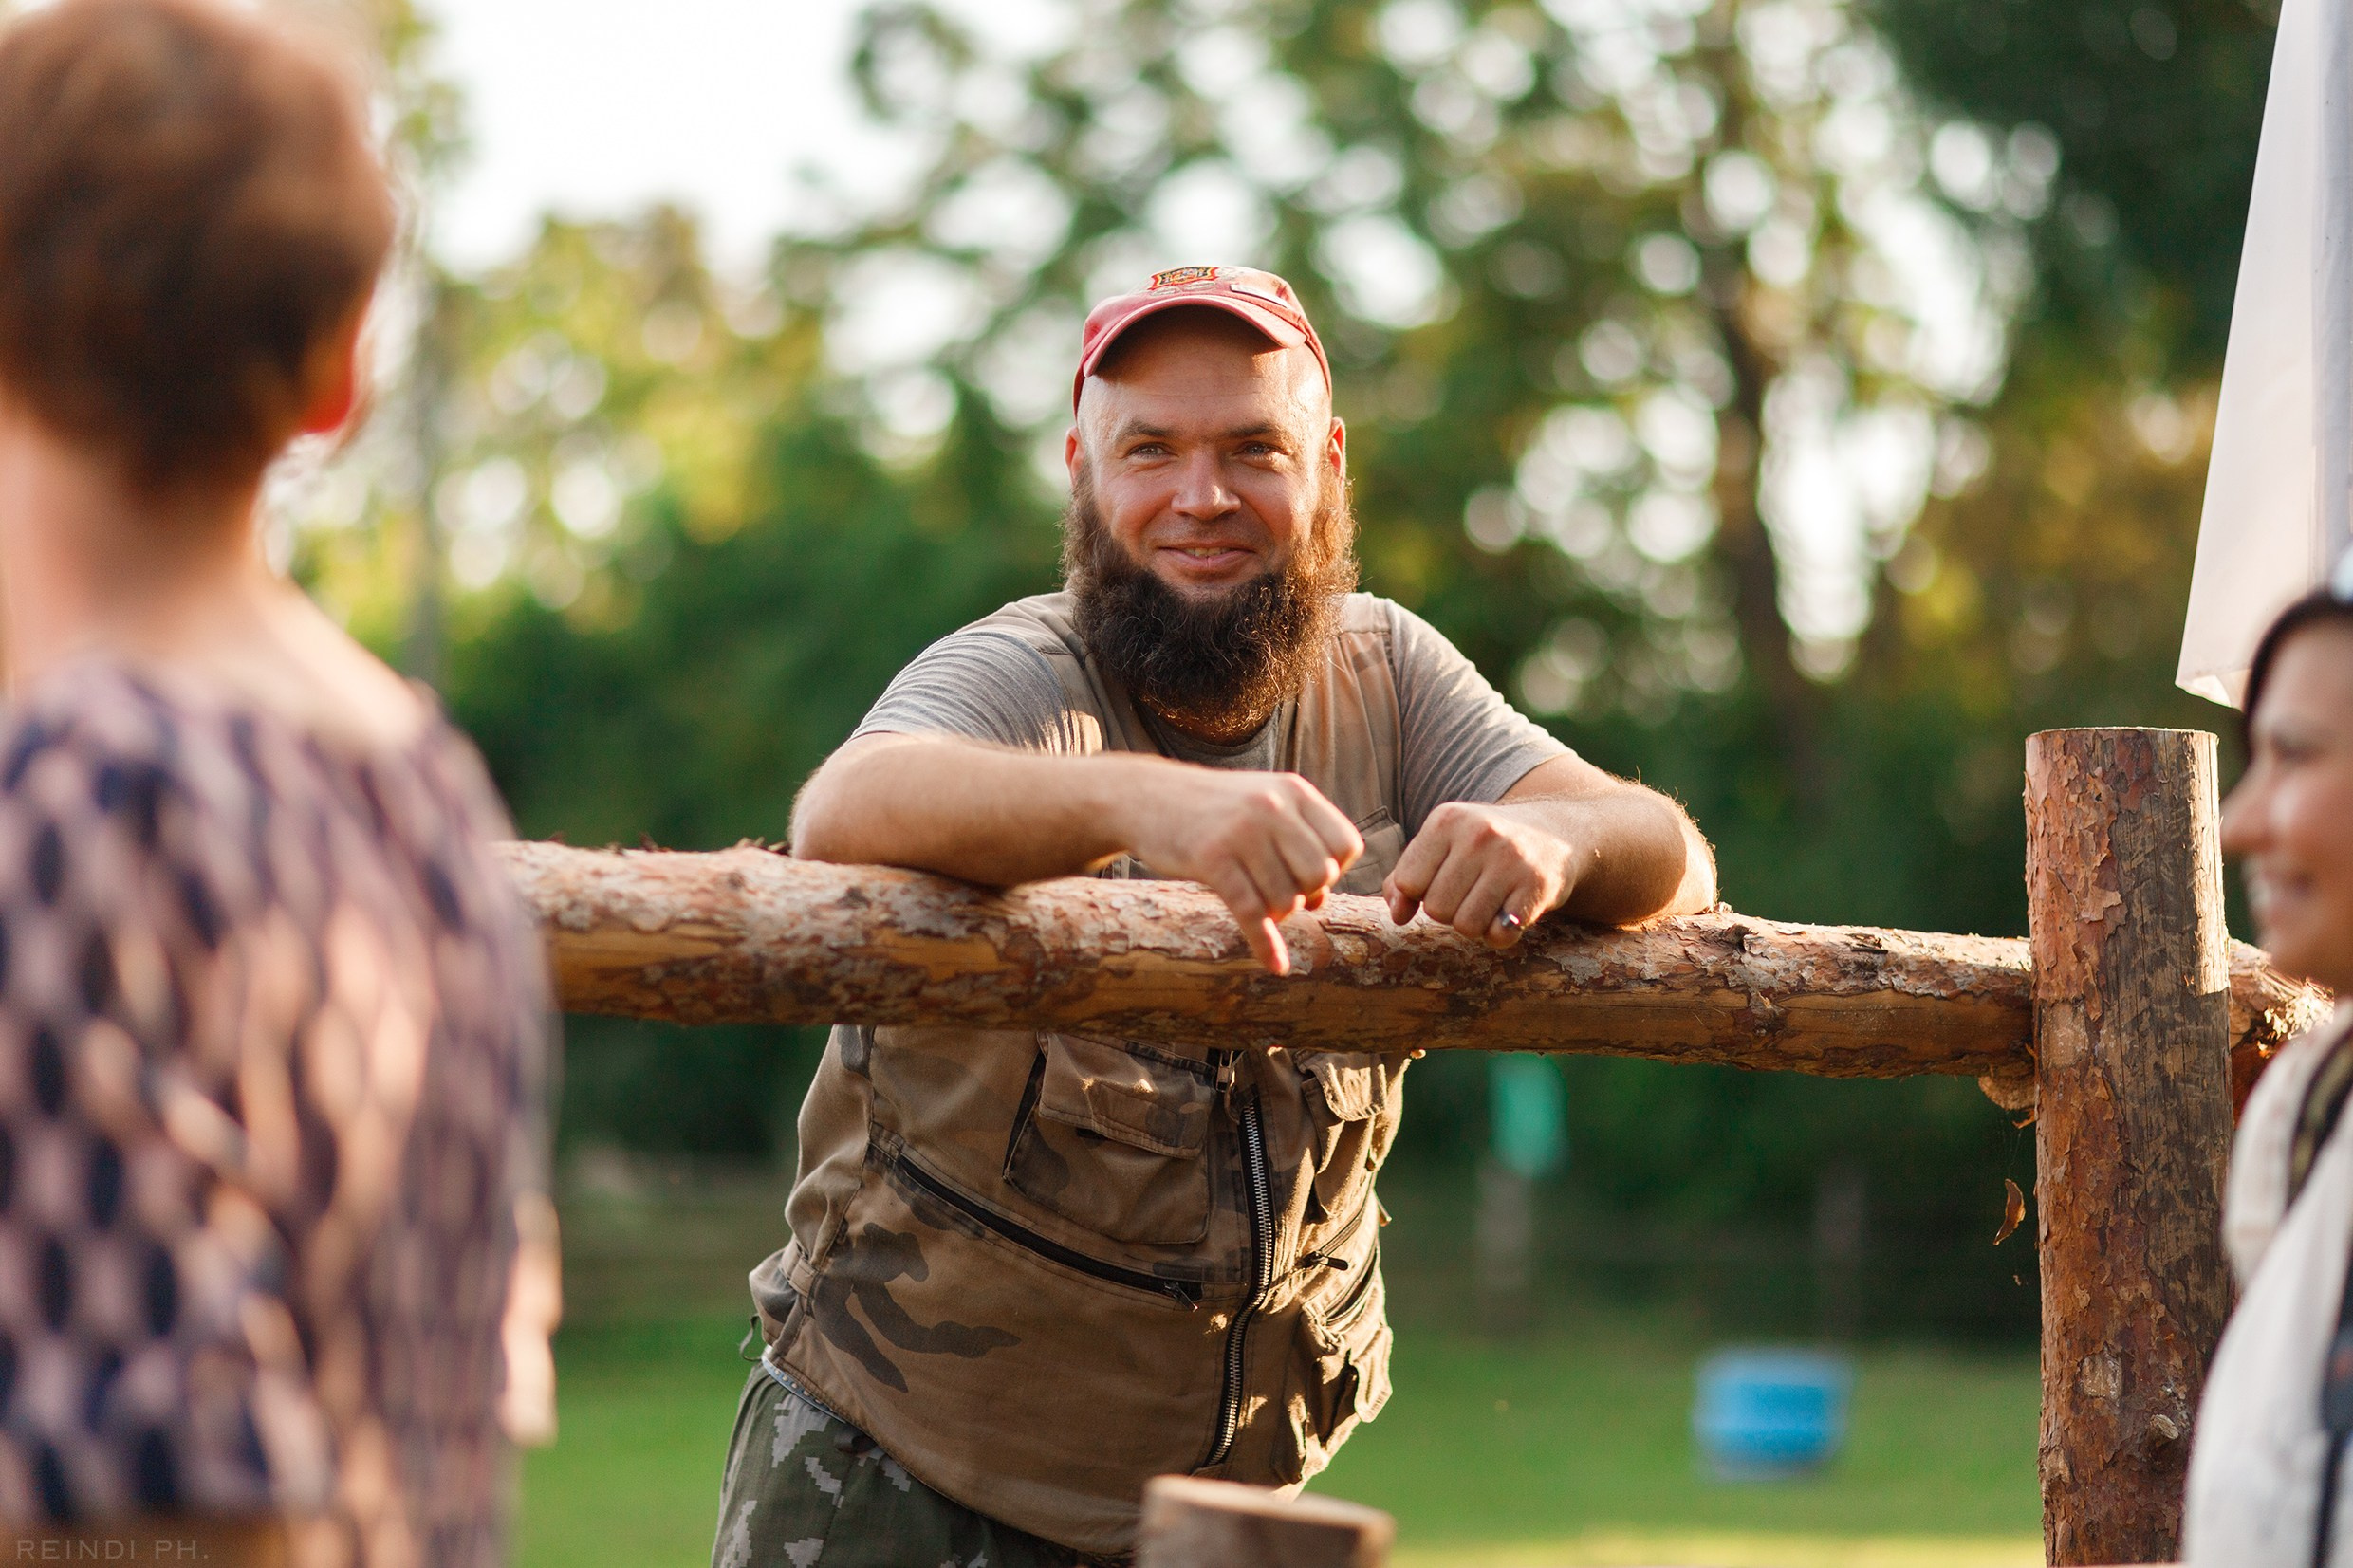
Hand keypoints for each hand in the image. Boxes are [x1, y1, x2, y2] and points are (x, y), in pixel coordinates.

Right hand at [1122, 768, 1363, 975]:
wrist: (1146, 797)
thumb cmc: (1214, 810)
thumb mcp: (1263, 804)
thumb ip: (1299, 841)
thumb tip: (1321, 900)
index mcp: (1293, 791)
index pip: (1347, 845)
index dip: (1335, 870)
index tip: (1307, 875)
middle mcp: (1272, 807)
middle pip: (1320, 876)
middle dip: (1304, 895)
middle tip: (1278, 891)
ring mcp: (1241, 833)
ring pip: (1285, 899)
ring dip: (1275, 913)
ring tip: (1253, 897)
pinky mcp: (1211, 861)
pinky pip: (1252, 915)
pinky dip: (1265, 946)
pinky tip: (1275, 965)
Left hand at [1383, 801, 1577, 947]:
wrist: (1555, 834)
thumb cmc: (1484, 845)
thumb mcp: (1441, 845)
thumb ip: (1405, 877)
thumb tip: (1398, 915)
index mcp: (1446, 819)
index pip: (1408, 882)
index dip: (1420, 893)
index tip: (1441, 881)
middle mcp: (1479, 834)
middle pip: (1436, 908)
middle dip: (1449, 911)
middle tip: (1471, 893)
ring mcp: (1511, 859)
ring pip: (1466, 925)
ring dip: (1475, 925)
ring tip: (1489, 903)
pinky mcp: (1538, 885)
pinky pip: (1499, 935)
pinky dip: (1500, 935)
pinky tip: (1509, 912)